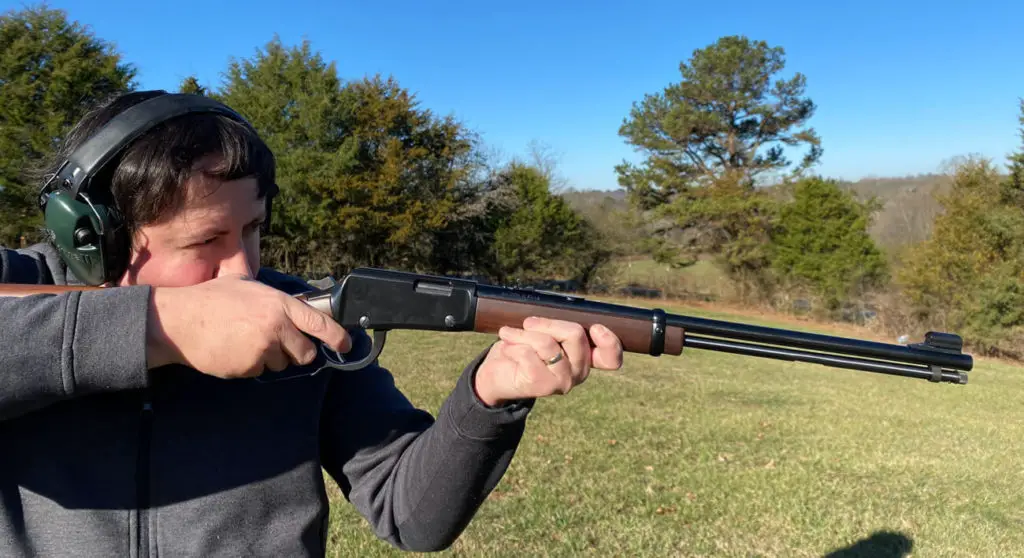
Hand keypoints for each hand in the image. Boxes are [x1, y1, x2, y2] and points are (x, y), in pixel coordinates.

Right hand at [146, 274, 351, 378]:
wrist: (178, 321)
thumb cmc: (211, 299)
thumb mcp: (247, 285)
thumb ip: (273, 298)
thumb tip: (294, 305)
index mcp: (279, 304)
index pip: (320, 324)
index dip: (338, 337)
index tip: (346, 345)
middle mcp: (276, 327)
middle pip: (305, 352)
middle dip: (296, 352)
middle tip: (277, 343)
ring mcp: (263, 349)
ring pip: (281, 364)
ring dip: (271, 358)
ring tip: (246, 341)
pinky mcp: (248, 367)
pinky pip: (259, 371)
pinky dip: (251, 365)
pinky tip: (234, 350)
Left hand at [473, 316, 623, 406]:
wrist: (495, 374)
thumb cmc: (521, 349)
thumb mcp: (542, 333)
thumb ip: (555, 326)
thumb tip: (556, 309)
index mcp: (585, 358)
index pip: (611, 357)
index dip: (610, 341)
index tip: (596, 328)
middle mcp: (579, 372)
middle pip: (575, 334)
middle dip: (547, 322)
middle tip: (527, 323)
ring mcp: (563, 382)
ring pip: (548, 343)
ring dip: (523, 333)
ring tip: (508, 334)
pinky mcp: (542, 386)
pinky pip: (528, 353)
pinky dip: (512, 344)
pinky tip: (506, 348)